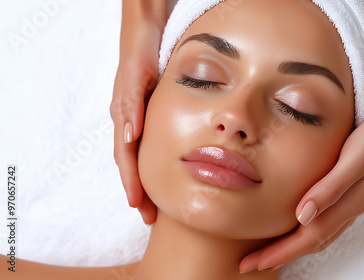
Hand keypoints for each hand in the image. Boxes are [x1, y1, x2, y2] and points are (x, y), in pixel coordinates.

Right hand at [110, 18, 162, 224]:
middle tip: (150, 217)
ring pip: (138, 156)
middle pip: (131, 163)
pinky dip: (151, 162)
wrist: (144, 33)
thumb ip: (132, 104)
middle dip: (139, 190)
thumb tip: (130, 136)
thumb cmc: (140, 53)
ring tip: (155, 203)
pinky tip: (162, 171)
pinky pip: (145, 143)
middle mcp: (128, 121)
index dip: (132, 182)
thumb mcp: (137, 77)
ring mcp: (136, 118)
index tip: (140, 206)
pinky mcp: (145, 112)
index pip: (126, 157)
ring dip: (145, 180)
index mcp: (124, 116)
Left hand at [240, 103, 363, 271]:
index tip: (255, 263)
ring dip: (293, 246)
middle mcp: (348, 209)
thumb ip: (331, 188)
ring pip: (319, 235)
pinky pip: (327, 222)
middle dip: (280, 255)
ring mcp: (352, 203)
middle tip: (252, 264)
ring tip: (271, 252)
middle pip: (310, 241)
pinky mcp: (353, 193)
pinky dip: (309, 232)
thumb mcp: (356, 158)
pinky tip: (300, 225)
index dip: (281, 252)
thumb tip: (302, 216)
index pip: (307, 237)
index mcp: (346, 203)